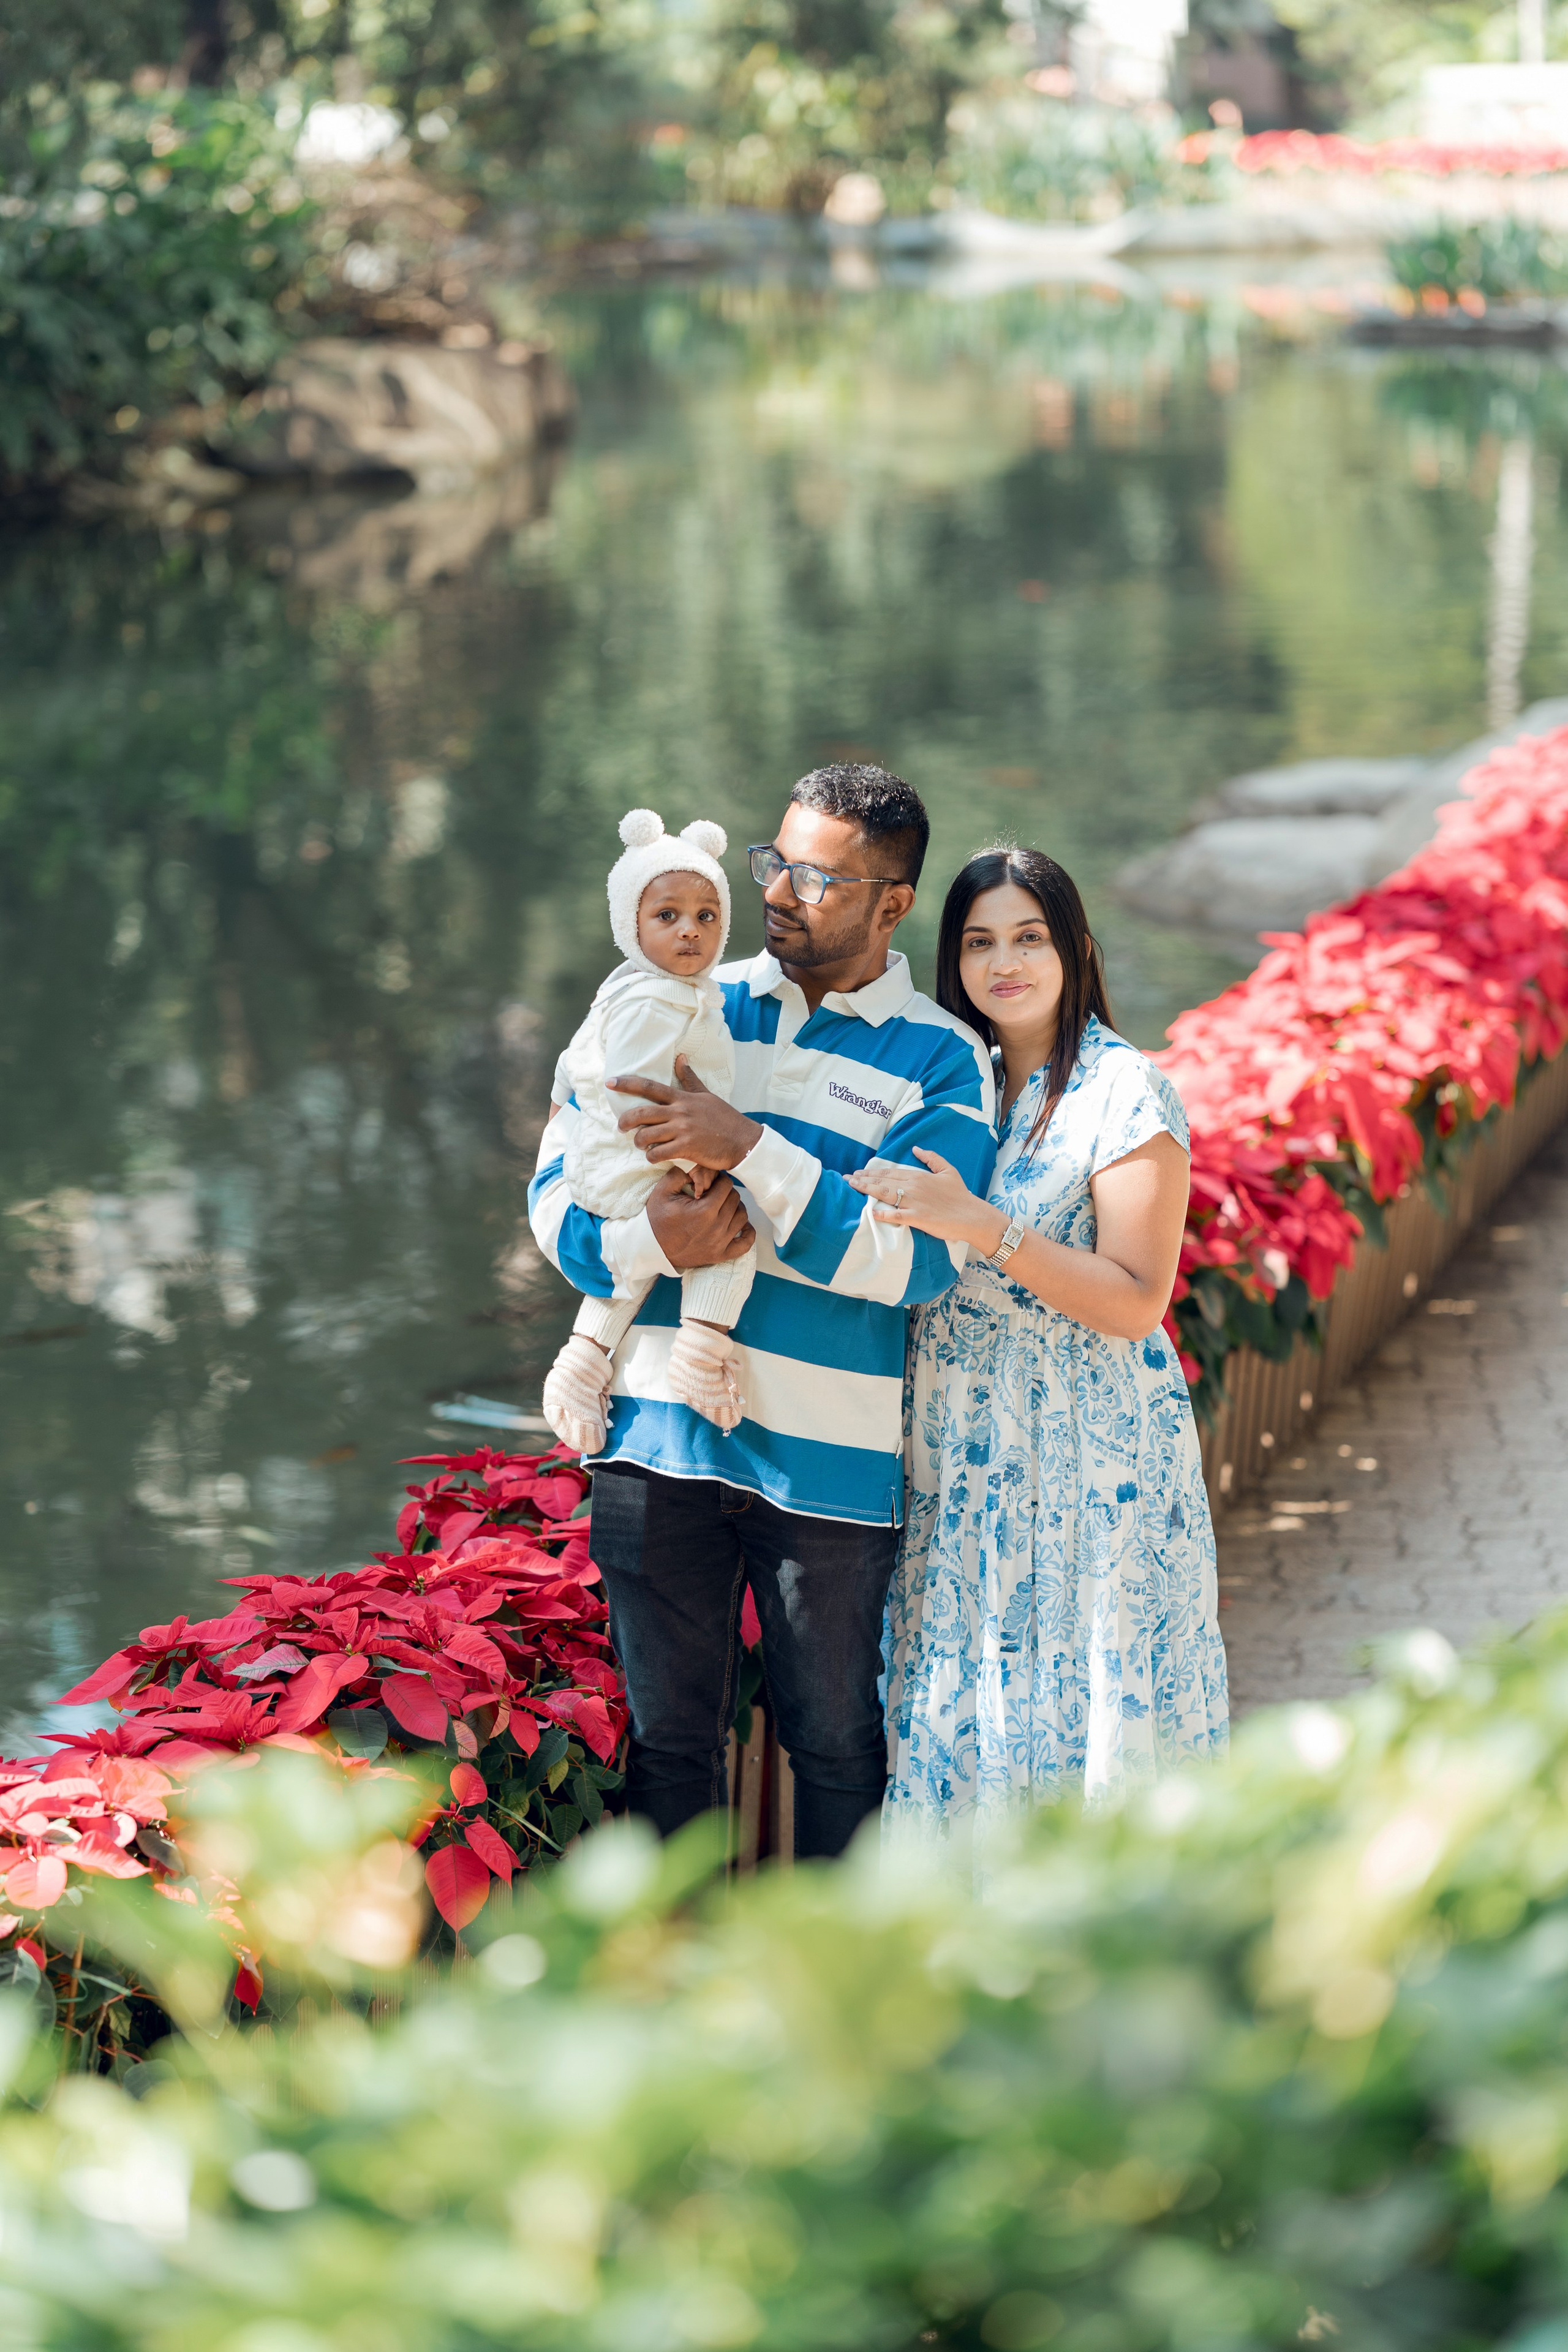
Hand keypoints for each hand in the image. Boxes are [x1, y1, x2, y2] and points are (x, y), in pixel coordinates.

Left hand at [610, 1056, 762, 1170]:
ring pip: (646, 1136)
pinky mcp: (686, 1148)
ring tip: (642, 1145)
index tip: (610, 1082)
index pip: (649, 1087)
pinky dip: (652, 1157)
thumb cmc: (724, 1118)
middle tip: (621, 1127)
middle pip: (641, 1114)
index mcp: (682, 1098)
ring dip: (639, 1143)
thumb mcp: (706, 1095)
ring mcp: (682, 1131)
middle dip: (625, 1121)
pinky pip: (658, 1154)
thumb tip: (681, 1058)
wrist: (742, 1140)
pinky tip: (655, 1157)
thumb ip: (689, 1079)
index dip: (627, 1084)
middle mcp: (679, 1112)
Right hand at [645, 1168, 754, 1269]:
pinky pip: (745, 1244)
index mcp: (705, 1210)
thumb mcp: (663, 1191)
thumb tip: (699, 1166)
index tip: (710, 1183)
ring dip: (735, 1208)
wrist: (651, 1248)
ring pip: (742, 1217)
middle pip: (735, 1199)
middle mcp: (716, 1227)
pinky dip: (747, 1233)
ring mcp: (720, 1243)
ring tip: (722, 1207)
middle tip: (713, 1194)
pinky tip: (740, 1225)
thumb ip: (681, 1173)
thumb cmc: (657, 1219)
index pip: (726, 1185)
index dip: (718, 1180)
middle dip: (725, 1193)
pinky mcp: (720, 1255)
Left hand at [848, 1148, 1005, 1250]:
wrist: (972, 1215)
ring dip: (866, 1190)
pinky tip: (871, 1212)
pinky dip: (883, 1213)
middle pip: (883, 1182)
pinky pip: (896, 1215)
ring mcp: (914, 1202)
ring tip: (852, 1187)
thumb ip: (931, 1158)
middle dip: (863, 1180)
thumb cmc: (960, 1195)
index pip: (889, 1173)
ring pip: (885, 1194)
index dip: (871, 1173)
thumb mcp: (948, 1171)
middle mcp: (913, 1187)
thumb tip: (916, 1148)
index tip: (856, 1173)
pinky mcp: (918, 1218)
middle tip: (846, 1179)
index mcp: (919, 1176)